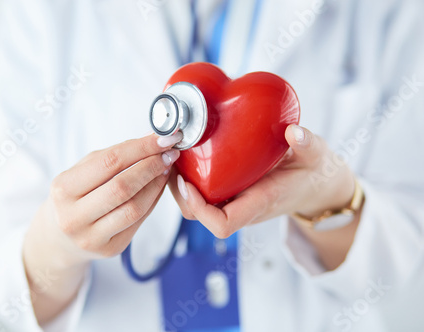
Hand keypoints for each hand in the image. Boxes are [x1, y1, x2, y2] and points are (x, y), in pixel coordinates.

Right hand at [23, 132, 181, 323]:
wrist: (59, 236)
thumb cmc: (75, 196)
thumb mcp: (82, 170)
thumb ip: (114, 155)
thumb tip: (152, 141)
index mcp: (63, 189)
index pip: (110, 162)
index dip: (141, 148)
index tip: (163, 138)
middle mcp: (73, 216)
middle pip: (123, 186)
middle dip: (151, 166)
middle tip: (169, 153)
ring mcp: (91, 237)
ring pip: (134, 207)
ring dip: (156, 184)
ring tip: (166, 168)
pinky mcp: (109, 249)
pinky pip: (139, 221)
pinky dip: (153, 200)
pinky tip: (158, 186)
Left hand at [169, 125, 358, 268]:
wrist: (315, 186)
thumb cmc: (313, 173)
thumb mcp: (316, 155)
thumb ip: (308, 144)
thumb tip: (294, 132)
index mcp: (260, 202)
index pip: (222, 224)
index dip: (199, 208)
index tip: (187, 182)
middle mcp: (242, 207)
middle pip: (198, 215)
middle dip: (179, 193)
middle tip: (171, 161)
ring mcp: (235, 201)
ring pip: (196, 206)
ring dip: (179, 185)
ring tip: (173, 155)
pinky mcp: (231, 192)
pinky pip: (203, 192)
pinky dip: (190, 177)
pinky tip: (186, 154)